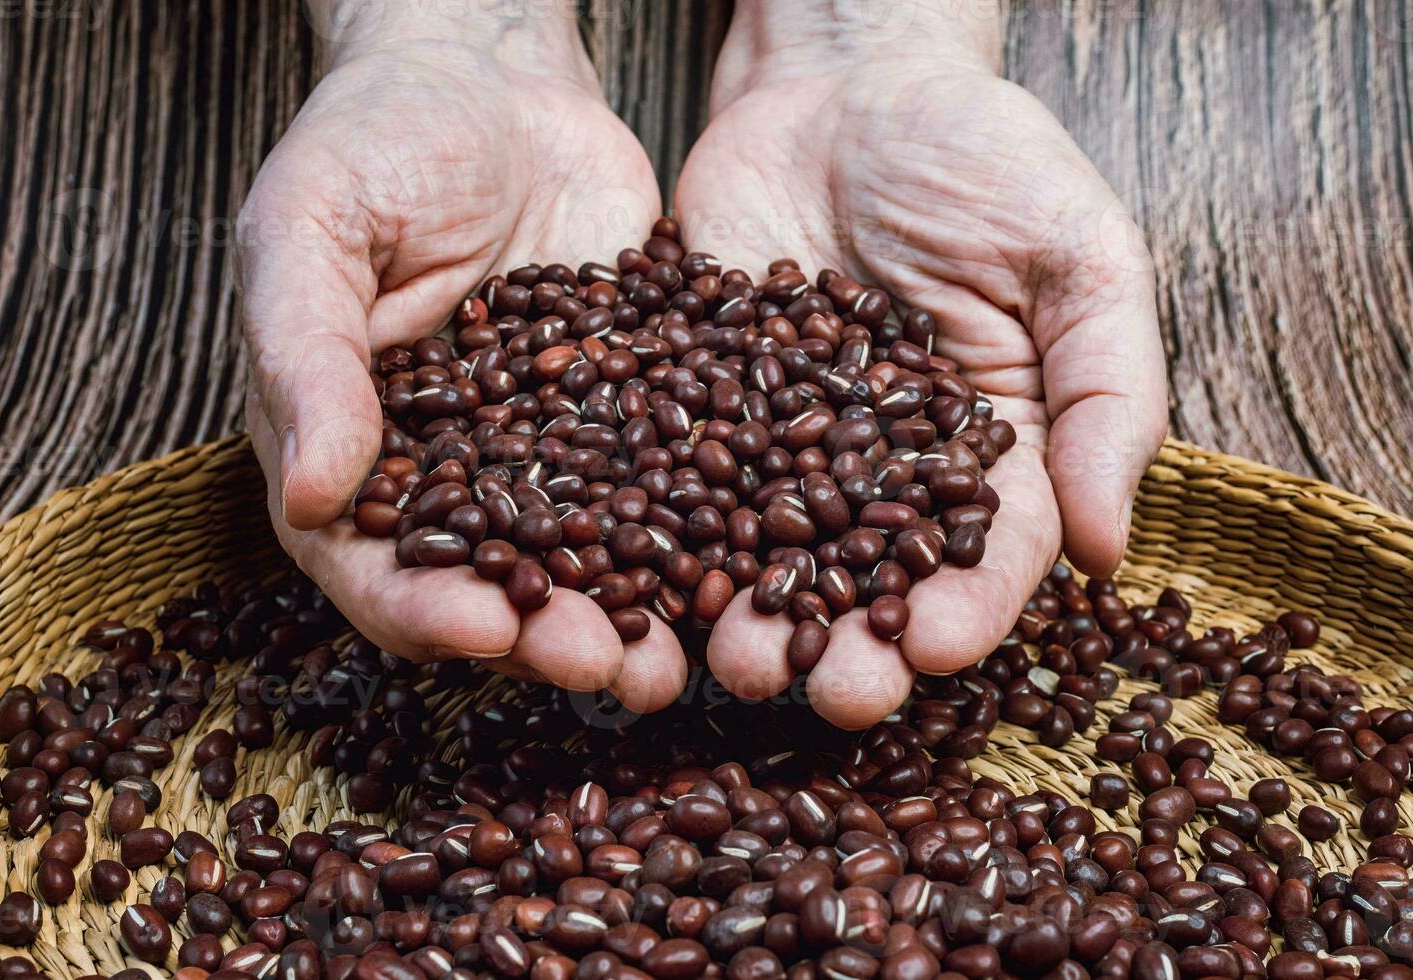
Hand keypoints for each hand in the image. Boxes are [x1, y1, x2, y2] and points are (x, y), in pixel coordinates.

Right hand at [237, 6, 687, 708]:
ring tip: (675, 659)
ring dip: (626, 614)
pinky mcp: (625, 419)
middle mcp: (448, 475)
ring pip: (582, 556)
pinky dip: (694, 532)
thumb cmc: (374, 143)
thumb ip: (306, 355)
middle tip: (608, 669)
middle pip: (489, 584)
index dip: (422, 609)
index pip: (371, 562)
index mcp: (349, 450)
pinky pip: (658, 486)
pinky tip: (739, 564)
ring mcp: (542, 454)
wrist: (494, 79)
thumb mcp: (310, 230)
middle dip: (544, 635)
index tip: (485, 632)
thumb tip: (313, 492)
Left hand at [675, 1, 1168, 727]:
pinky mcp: (699, 413)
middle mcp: (883, 473)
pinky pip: (678, 483)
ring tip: (731, 664)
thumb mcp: (1078, 255)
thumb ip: (1105, 394)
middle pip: (870, 582)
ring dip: (751, 620)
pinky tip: (645, 580)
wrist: (841, 83)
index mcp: (990, 451)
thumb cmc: (980, 155)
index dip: (968, 612)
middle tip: (826, 694)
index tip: (937, 652)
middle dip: (853, 646)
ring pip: (768, 558)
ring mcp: (783, 450)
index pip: (989, 556)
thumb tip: (1114, 554)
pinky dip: (663, 535)